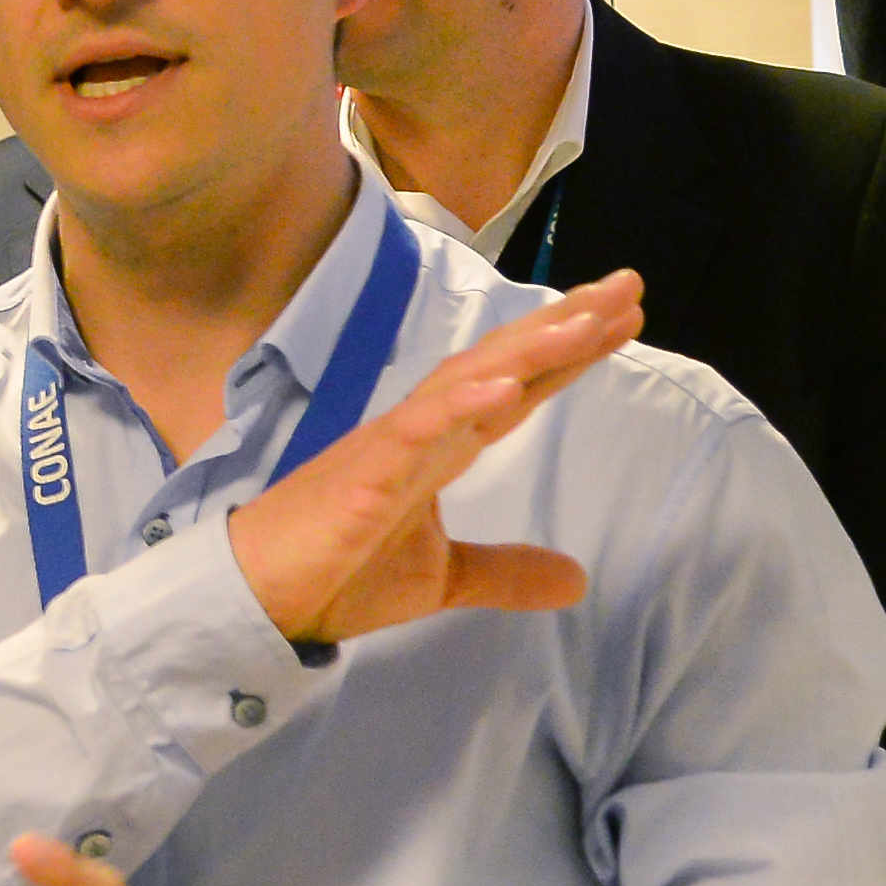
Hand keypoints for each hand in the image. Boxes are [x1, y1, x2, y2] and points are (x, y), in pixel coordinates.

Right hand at [221, 274, 637, 647]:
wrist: (259, 600)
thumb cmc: (338, 575)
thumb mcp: (444, 579)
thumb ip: (506, 571)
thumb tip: (578, 580)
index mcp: (441, 446)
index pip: (517, 387)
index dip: (569, 354)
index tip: (621, 316)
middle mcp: (423, 428)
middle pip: (502, 362)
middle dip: (563, 325)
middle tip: (626, 285)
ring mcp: (393, 443)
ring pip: (467, 379)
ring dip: (526, 349)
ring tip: (585, 321)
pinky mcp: (364, 470)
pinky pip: (417, 428)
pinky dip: (461, 402)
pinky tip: (505, 386)